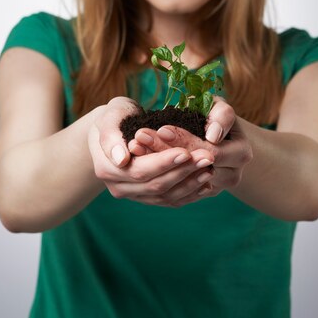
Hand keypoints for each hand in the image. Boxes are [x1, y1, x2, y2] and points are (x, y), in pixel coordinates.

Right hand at [87, 97, 215, 206]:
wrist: (115, 129)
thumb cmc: (116, 117)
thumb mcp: (110, 116)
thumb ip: (111, 136)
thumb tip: (121, 160)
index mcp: (107, 169)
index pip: (140, 170)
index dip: (164, 163)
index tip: (186, 152)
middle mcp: (119, 188)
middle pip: (155, 186)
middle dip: (183, 172)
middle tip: (207, 157)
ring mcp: (134, 195)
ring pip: (165, 197)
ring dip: (190, 184)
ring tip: (210, 168)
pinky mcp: (147, 198)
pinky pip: (170, 201)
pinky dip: (189, 194)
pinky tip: (206, 183)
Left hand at [129, 97, 252, 197]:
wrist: (217, 135)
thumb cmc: (216, 115)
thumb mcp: (220, 107)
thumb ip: (222, 115)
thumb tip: (213, 135)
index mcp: (241, 154)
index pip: (210, 152)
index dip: (185, 141)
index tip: (161, 129)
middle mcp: (231, 176)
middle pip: (193, 168)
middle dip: (164, 151)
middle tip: (140, 137)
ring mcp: (214, 188)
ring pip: (180, 181)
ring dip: (155, 163)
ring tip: (136, 146)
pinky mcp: (197, 194)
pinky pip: (175, 190)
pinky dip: (155, 173)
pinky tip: (138, 158)